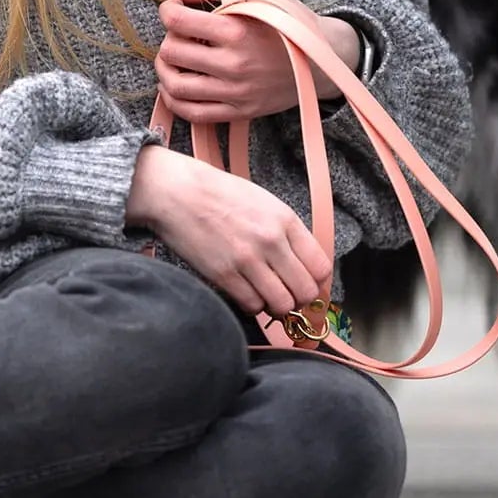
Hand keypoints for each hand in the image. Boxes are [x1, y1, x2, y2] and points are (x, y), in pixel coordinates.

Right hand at [126, 146, 331, 316]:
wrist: (176, 191)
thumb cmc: (218, 193)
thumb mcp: (262, 201)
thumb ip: (286, 231)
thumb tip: (302, 265)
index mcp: (284, 219)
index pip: (320, 267)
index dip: (315, 281)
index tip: (304, 282)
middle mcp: (271, 241)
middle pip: (306, 291)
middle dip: (299, 299)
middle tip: (286, 293)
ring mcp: (247, 260)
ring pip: (282, 304)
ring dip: (276, 306)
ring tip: (265, 295)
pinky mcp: (224, 275)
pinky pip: (253, 306)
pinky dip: (253, 305)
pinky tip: (245, 292)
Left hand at [155, 0, 359, 119]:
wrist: (323, 60)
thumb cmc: (289, 19)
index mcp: (237, 31)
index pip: (178, 22)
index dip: (167, 10)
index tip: (173, 7)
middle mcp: (233, 65)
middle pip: (171, 53)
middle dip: (167, 38)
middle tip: (178, 33)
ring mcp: (236, 92)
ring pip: (176, 86)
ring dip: (164, 70)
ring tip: (172, 58)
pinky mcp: (239, 112)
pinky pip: (192, 114)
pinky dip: (174, 100)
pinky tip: (176, 84)